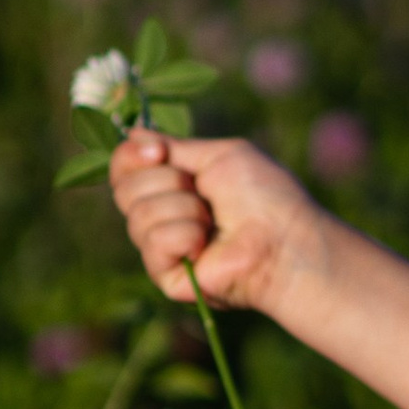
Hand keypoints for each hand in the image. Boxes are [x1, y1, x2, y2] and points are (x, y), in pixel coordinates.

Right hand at [108, 131, 325, 317]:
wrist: (284, 239)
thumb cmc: (264, 196)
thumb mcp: (220, 156)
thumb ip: (176, 146)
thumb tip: (133, 132)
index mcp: (174, 186)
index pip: (124, 170)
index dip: (131, 157)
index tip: (158, 152)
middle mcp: (164, 216)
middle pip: (124, 190)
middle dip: (166, 181)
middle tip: (202, 192)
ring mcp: (164, 248)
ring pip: (137, 214)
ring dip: (183, 208)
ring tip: (213, 222)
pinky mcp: (167, 275)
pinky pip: (152, 243)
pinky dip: (183, 235)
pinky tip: (206, 245)